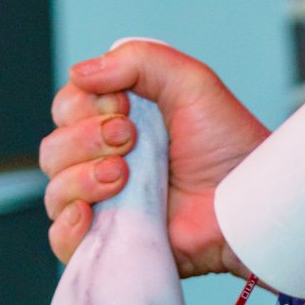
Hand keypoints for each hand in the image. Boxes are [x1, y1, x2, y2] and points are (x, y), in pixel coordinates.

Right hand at [39, 36, 268, 272]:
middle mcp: (104, 162)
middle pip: (54, 150)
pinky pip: (62, 240)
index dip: (84, 106)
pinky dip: (68, 226)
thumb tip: (78, 73)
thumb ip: (137, 60)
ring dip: (82, 178)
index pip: (66, 108)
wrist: (250, 201)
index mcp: (118, 121)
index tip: (126, 109)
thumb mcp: (190, 82)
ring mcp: (106, 206)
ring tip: (124, 176)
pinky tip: (90, 214)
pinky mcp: (111, 244)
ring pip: (55, 192)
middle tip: (130, 139)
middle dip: (85, 139)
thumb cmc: (229, 143)